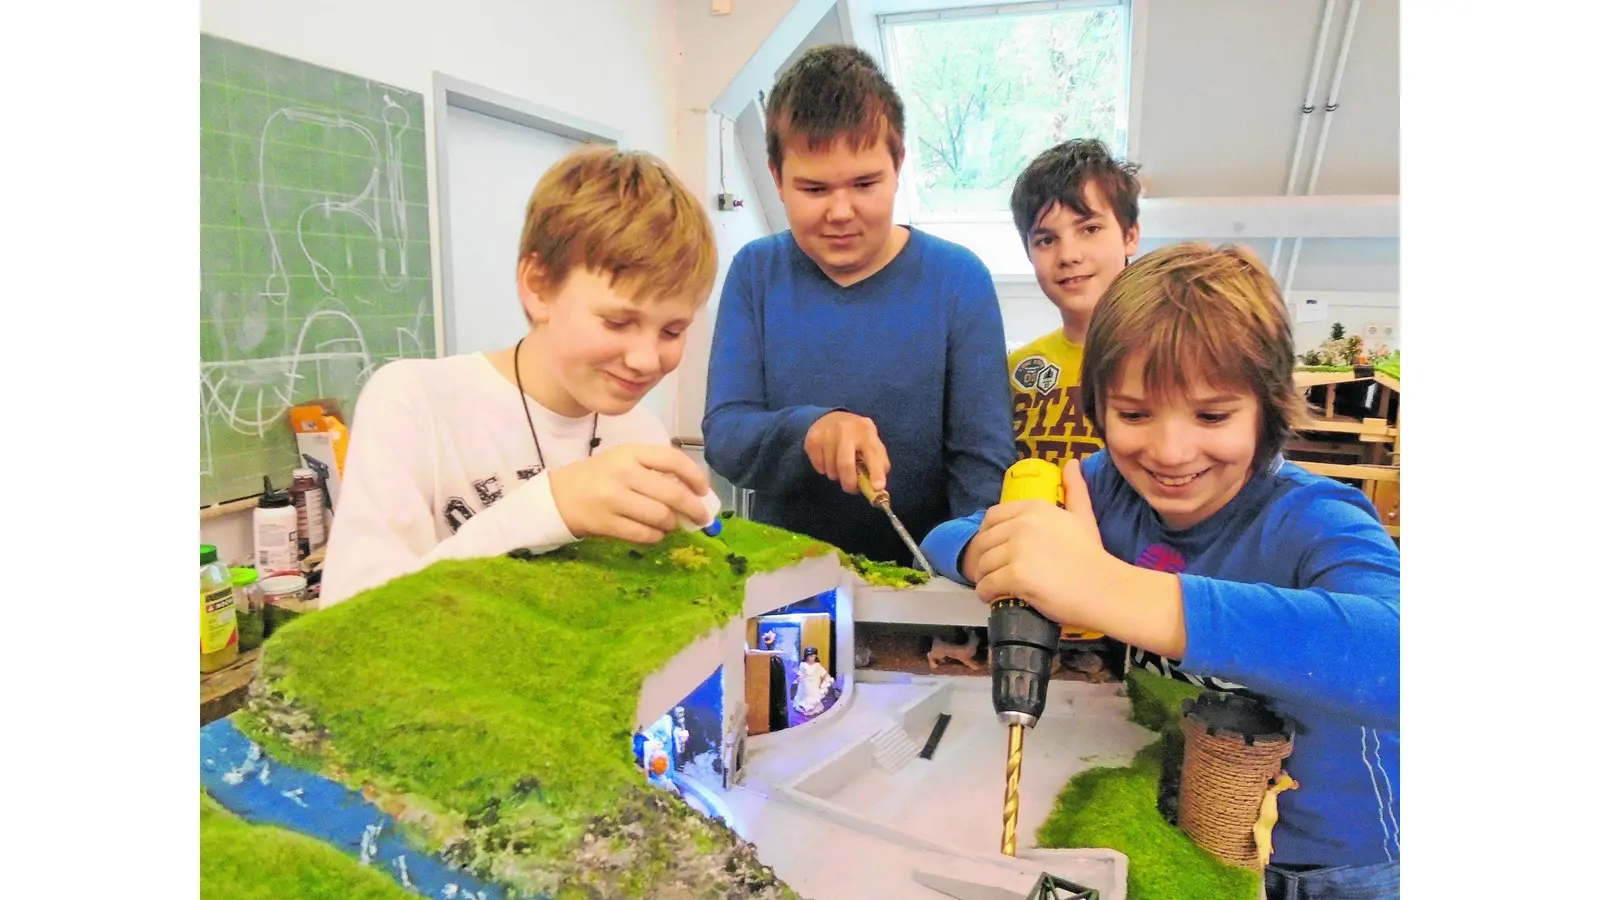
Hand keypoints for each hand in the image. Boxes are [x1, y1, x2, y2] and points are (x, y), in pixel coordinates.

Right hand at [548, 444, 712, 542]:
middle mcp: (624, 473)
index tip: (703, 490)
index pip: (673, 459)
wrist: (559, 495)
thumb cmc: (599, 476)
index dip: (694, 476)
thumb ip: (654, 470)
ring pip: (661, 517)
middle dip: (694, 508)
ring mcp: (614, 499)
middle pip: (672, 493)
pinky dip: (656, 536)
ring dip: (673, 524)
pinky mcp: (607, 523)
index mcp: (630, 452)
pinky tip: (655, 532)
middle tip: (701, 516)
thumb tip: (692, 492)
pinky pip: (644, 534)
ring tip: (671, 523)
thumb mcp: (624, 460)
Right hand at [804, 411, 888, 493]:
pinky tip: (828, 459)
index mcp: (866, 431)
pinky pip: (819, 467)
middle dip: (849, 482)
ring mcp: (827, 434)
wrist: (830, 418)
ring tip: (839, 466)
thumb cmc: (856, 436)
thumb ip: (878, 463)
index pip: (873, 453)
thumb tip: (878, 487)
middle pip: (845, 464)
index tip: (877, 488)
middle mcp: (846, 430)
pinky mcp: (812, 440)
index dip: (876, 472)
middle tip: (850, 488)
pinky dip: (824, 470)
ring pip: (831, 469)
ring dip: (836, 475)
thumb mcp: (871, 442)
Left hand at [964, 458, 1113, 625]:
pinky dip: (986, 593)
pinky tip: (995, 597)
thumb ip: (1075, 489)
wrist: (1104, 589)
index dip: (988, 535)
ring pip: (983, 564)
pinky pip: (987, 584)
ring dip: (984, 578)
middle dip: (983, 559)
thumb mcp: (1083, 516)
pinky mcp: (1016, 575)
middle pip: (984, 541)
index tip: (993, 550)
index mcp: (1035, 508)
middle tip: (992, 573)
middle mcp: (1023, 524)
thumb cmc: (1093, 556)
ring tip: (994, 587)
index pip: (992, 516)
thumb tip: (1072, 462)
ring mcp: (1018, 549)